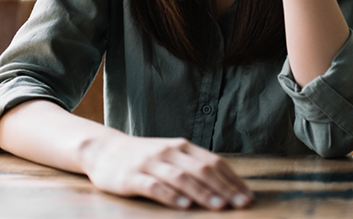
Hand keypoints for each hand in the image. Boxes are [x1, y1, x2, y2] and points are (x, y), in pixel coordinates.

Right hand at [79, 134, 253, 210]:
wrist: (104, 150)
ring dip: (202, 192)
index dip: (232, 179)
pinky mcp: (132, 177)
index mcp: (182, 147)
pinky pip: (154, 186)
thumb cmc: (144, 157)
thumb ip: (193, 166)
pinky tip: (183, 205)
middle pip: (202, 169)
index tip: (248, 196)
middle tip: (241, 204)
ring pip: (181, 177)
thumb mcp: (170, 155)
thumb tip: (225, 185)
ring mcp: (150, 164)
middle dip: (224, 188)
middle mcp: (169, 152)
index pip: (213, 162)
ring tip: (219, 206)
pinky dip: (170, 196)